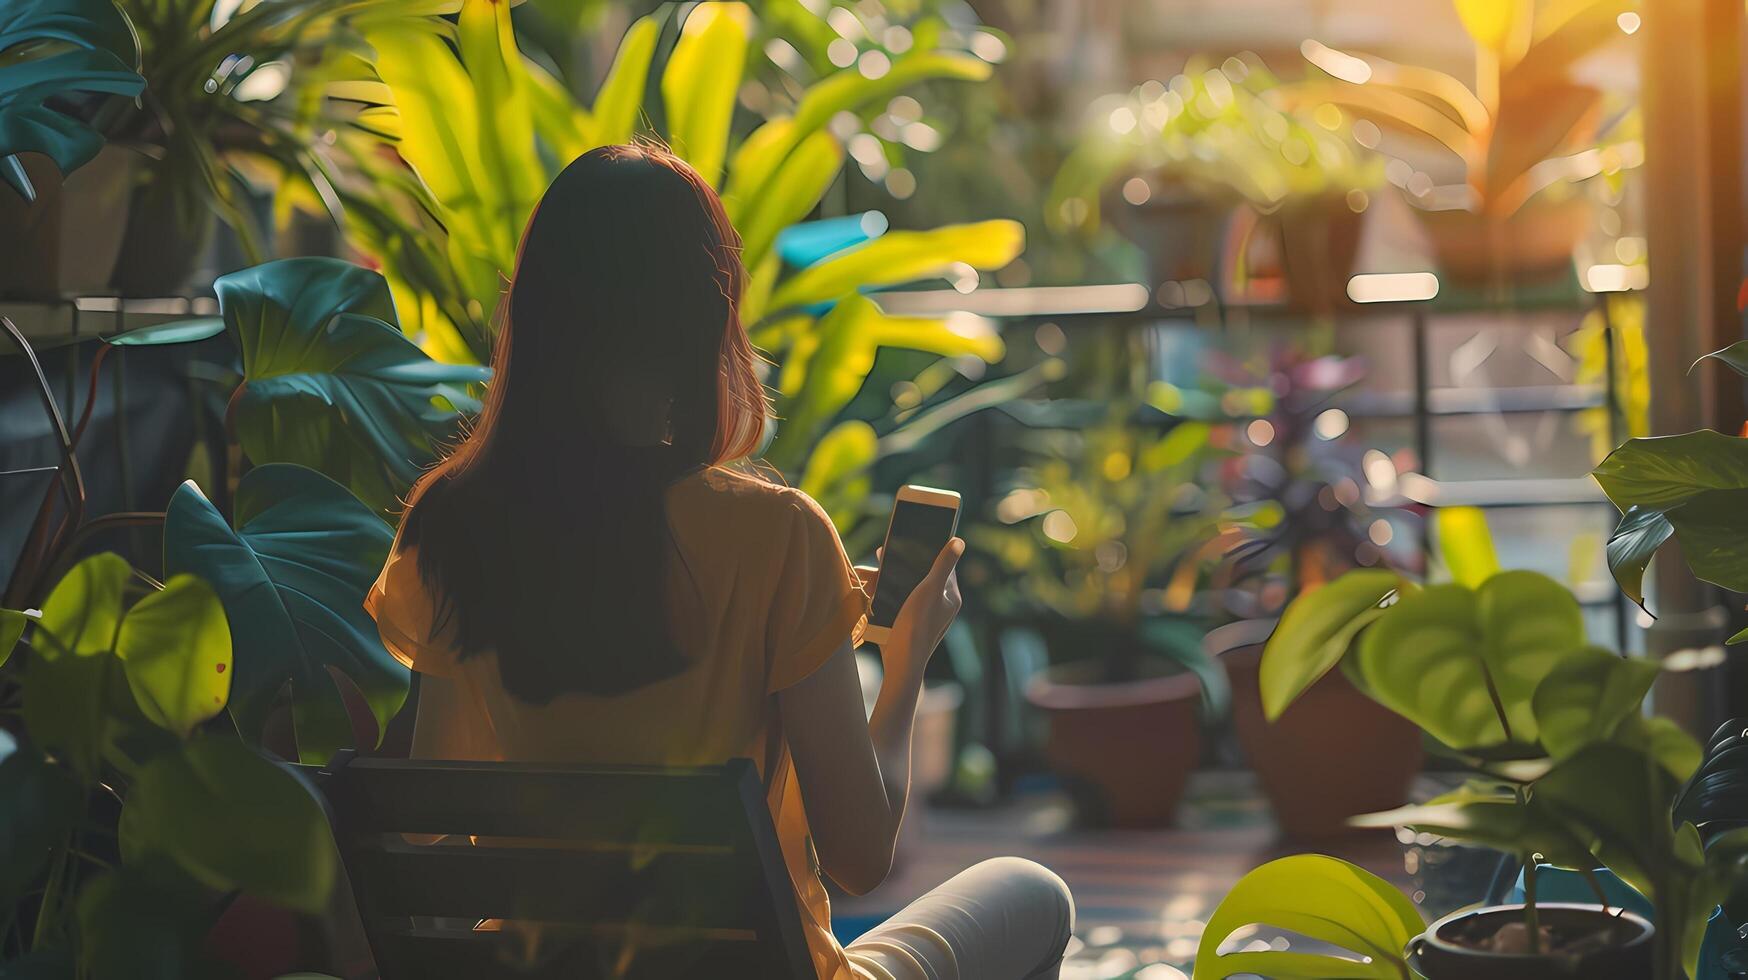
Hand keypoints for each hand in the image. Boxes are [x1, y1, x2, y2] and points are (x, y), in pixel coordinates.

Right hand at [869, 538, 964, 678]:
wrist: (900, 663)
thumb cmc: (918, 626)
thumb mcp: (930, 589)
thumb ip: (943, 564)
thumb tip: (959, 541)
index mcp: (949, 597)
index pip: (941, 566)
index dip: (925, 551)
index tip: (910, 538)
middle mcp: (938, 606)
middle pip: (918, 576)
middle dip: (898, 565)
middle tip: (882, 552)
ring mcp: (921, 615)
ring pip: (903, 588)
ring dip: (885, 579)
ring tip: (866, 572)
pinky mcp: (906, 623)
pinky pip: (894, 602)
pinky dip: (881, 595)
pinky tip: (866, 588)